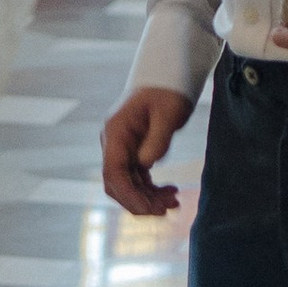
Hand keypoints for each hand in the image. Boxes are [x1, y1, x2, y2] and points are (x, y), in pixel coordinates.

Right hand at [102, 86, 193, 215]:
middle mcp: (114, 143)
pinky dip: (152, 189)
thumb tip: (146, 164)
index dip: (128, 195)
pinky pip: (138, 178)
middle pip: (117, 183)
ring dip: (148, 197)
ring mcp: (122, 149)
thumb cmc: (167, 91)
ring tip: (174, 201)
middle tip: (167, 209)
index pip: (113, 172)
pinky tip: (171, 192)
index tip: (149, 209)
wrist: (167, 77)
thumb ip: (158, 139)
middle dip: (139, 201)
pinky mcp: (133, 152)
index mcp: (116, 132)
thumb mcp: (168, 112)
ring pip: (128, 184)